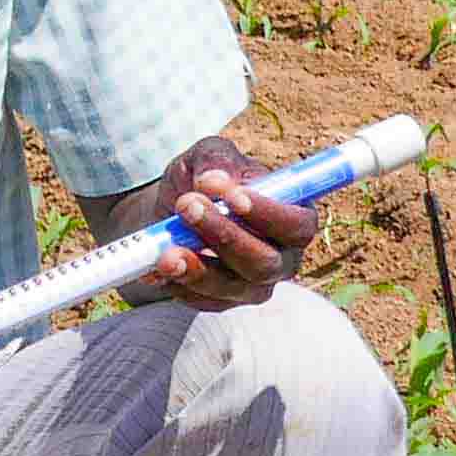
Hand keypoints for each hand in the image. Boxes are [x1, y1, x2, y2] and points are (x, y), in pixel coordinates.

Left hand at [138, 141, 312, 309]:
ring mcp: (253, 284)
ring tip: (165, 249)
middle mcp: (282, 256)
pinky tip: (157, 263)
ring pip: (232, 286)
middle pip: (265, 262)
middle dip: (225, 236)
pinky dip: (178, 282)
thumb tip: (212, 180)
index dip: (269, 214)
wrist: (170, 209)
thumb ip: (216, 160)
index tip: (232, 197)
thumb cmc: (203, 178)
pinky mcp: (223, 300)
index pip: (297, 225)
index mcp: (293, 216)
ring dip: (198, 267)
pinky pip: (204, 300)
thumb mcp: (208, 155)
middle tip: (187, 206)